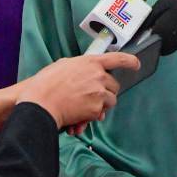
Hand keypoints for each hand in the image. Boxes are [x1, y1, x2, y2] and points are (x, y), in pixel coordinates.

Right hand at [16, 53, 139, 130]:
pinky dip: (91, 117)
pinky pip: (101, 114)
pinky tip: (78, 116)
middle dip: (106, 92)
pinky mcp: (96, 109)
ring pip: (111, 100)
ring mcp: (99, 93)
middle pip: (114, 85)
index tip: (136, 64)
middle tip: (92, 96)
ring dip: (101, 105)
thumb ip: (81, 68)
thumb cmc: (47, 83)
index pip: (117, 59)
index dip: (129, 61)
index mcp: (91, 62)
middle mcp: (98, 76)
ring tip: (83, 106)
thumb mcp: (65, 65)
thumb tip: (89, 75)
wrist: (41, 102)